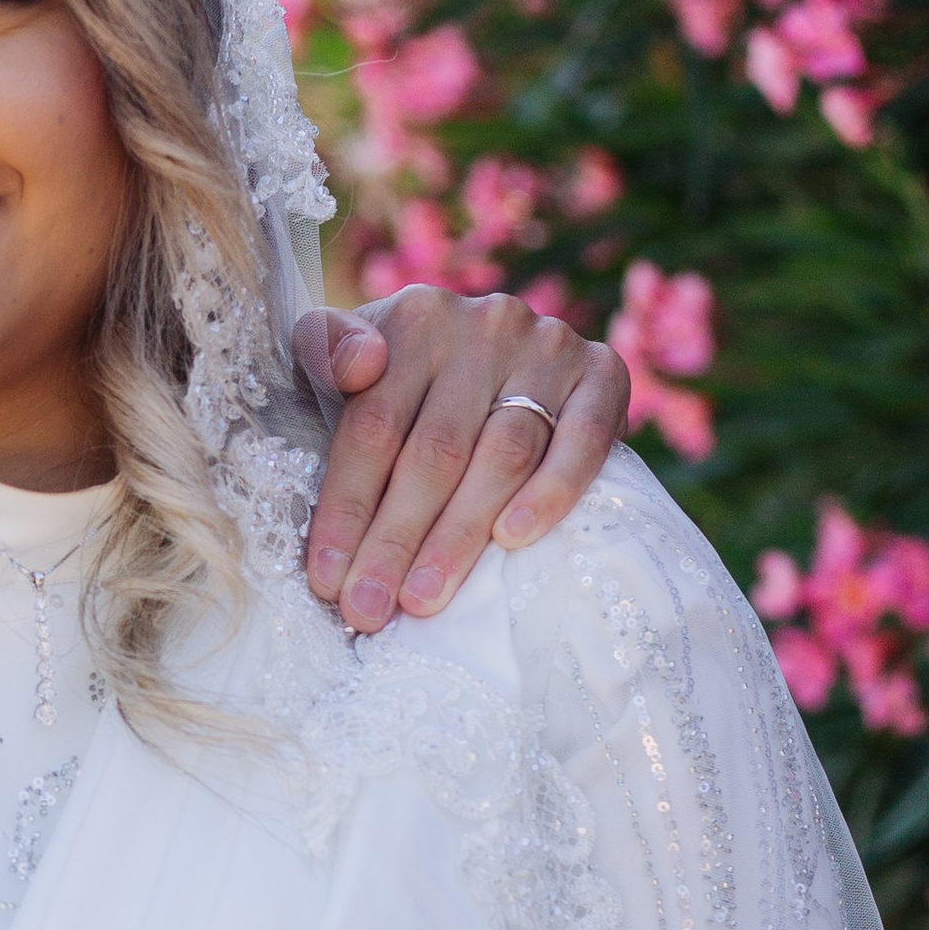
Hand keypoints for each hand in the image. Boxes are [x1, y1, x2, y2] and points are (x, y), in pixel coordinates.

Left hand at [305, 287, 629, 632]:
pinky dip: (551, 492)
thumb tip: (357, 363)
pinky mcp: (604, 372)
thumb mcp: (340, 355)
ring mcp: (549, 346)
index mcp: (414, 318)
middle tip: (369, 611)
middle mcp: (485, 323)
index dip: (347, 507)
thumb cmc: (399, 378)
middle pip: (436, 450)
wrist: (492, 354)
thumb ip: (325, 352)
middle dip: (396, 540)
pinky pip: (583, 439)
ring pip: (503, 455)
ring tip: (424, 599)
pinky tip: (514, 539)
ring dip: (461, 534)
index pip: (374, 427)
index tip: (325, 580)